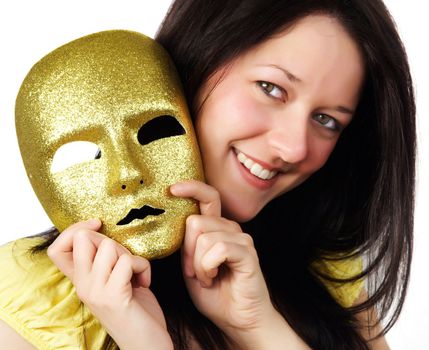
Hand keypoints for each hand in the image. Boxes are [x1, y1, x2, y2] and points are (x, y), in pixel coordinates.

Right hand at [47, 220, 172, 349]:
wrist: (147, 343)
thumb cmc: (135, 308)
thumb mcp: (113, 280)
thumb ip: (104, 260)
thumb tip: (103, 230)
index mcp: (80, 281)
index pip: (56, 248)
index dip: (75, 229)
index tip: (97, 225)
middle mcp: (82, 286)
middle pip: (85, 238)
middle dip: (112, 241)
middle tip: (125, 263)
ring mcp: (95, 292)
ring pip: (110, 246)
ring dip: (130, 256)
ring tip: (134, 275)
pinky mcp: (113, 296)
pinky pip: (128, 261)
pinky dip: (143, 267)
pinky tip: (144, 284)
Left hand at [170, 181, 281, 345]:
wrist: (239, 320)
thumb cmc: (216, 294)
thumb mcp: (192, 267)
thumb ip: (186, 245)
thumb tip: (173, 223)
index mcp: (218, 228)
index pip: (207, 197)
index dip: (191, 188)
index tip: (172, 189)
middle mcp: (231, 228)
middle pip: (195, 221)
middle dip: (187, 251)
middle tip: (195, 272)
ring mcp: (241, 239)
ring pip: (203, 237)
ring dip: (198, 264)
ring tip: (208, 278)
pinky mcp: (247, 252)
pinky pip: (217, 249)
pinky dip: (208, 268)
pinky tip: (214, 278)